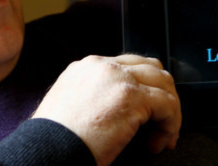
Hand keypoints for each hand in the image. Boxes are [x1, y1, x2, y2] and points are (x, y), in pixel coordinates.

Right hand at [31, 54, 180, 165]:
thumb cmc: (54, 140)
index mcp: (86, 67)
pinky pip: (168, 104)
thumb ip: (94, 97)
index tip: (147, 116)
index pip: (128, 66)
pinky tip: (159, 142)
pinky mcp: (132, 96)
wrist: (47, 150)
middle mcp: (103, 66)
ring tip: (163, 136)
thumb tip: (119, 111)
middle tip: (162, 123)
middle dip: (162, 95)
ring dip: (169, 111)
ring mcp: (118, 77)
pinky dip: (170, 125)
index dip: (144, 90)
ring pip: (163, 83)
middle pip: (150, 68)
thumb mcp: (71, 107)